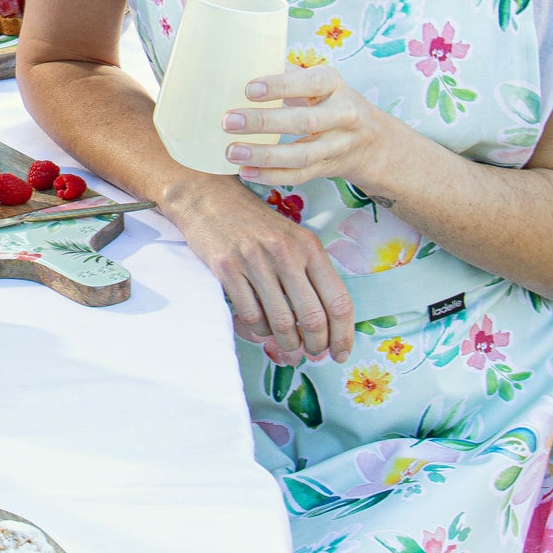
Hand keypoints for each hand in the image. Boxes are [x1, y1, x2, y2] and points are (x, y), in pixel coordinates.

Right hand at [163, 174, 354, 365]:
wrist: (208, 198)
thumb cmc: (254, 222)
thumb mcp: (292, 237)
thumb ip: (310, 271)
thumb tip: (326, 319)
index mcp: (310, 247)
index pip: (338, 301)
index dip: (343, 335)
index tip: (340, 353)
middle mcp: (286, 253)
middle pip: (313, 318)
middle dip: (316, 345)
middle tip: (312, 353)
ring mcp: (255, 261)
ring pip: (281, 322)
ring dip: (287, 343)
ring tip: (288, 346)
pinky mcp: (227, 269)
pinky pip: (250, 314)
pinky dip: (259, 330)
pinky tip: (261, 328)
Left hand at [222, 64, 402, 190]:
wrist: (373, 139)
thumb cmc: (330, 100)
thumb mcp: (319, 81)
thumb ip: (287, 74)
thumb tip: (239, 65)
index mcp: (334, 84)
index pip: (310, 83)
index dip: (280, 86)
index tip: (248, 89)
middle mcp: (342, 115)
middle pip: (304, 122)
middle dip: (264, 122)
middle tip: (229, 121)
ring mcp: (337, 145)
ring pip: (301, 155)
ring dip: (264, 155)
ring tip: (232, 152)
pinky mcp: (329, 168)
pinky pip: (300, 175)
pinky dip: (271, 176)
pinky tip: (246, 172)